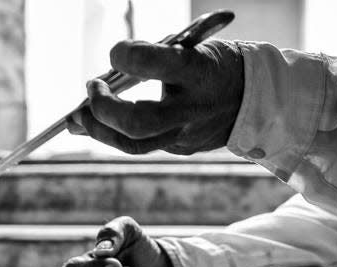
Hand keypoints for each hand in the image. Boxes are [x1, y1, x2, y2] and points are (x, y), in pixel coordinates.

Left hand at [67, 39, 243, 154]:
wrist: (256, 98)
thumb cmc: (215, 66)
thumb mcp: (192, 49)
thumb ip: (152, 58)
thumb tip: (107, 74)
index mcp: (197, 72)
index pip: (152, 63)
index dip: (125, 56)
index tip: (117, 53)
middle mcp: (191, 109)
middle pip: (138, 123)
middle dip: (103, 109)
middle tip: (91, 89)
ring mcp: (186, 134)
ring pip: (134, 145)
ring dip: (100, 131)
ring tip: (80, 117)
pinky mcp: (181, 147)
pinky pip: (141, 145)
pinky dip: (113, 133)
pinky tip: (98, 123)